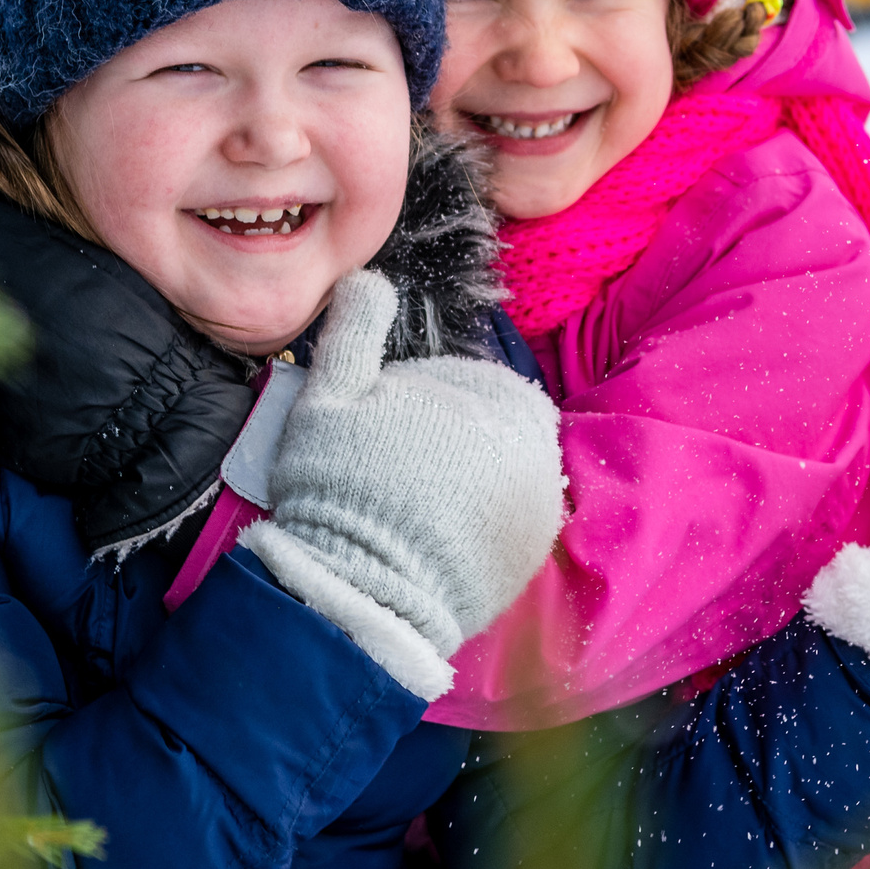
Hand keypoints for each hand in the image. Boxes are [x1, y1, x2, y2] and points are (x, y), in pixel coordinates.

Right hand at [239, 270, 565, 699]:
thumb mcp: (330, 398)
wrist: (363, 590)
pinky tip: (440, 532)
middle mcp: (532, 442)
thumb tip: (368, 278)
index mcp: (491, 395)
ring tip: (417, 505)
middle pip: (489, 422)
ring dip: (469, 475)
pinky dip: (483, 517)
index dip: (417, 402)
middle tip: (398, 473)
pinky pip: (511, 515)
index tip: (384, 433)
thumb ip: (354, 333)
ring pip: (503, 466)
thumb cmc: (340, 488)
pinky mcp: (534, 547)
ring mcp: (539, 497)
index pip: (463, 379)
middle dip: (448, 438)